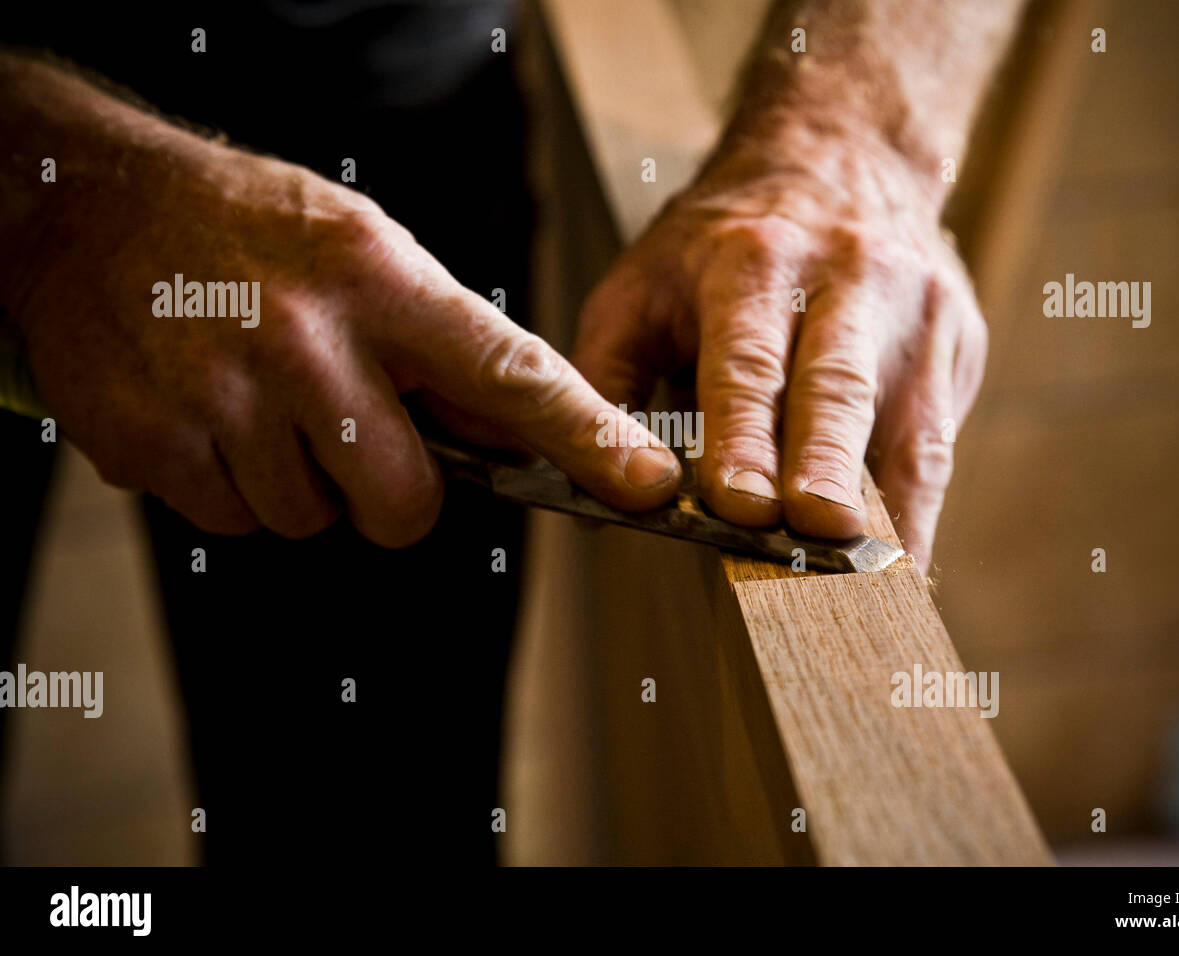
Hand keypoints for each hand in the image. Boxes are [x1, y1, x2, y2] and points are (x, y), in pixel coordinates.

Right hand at [8, 121, 680, 545]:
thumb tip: (524, 441)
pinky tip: (213, 417)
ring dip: (302, 484)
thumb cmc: (252, 233)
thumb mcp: (366, 252)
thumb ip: (442, 347)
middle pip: (403, 503)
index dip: (587, 439)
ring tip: (265, 403)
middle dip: (392, 495)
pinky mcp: (156, 444)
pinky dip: (234, 488)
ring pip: (311, 520)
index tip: (647, 487)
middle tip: (356, 438)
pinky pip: (235, 522)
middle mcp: (309, 339)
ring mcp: (225, 396)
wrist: (92, 209)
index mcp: (383, 282)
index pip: (510, 373)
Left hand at [573, 135, 986, 571]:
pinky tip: (902, 567)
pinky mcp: (956, 346)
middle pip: (838, 386)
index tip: (739, 506)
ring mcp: (915, 312)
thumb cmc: (724, 243)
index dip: (743, 436)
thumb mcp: (644, 283)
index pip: (746, 360)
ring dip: (890, 509)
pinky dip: (921, 511)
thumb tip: (598, 496)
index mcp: (753, 262)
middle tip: (818, 532)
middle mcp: (846, 279)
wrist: (845, 156)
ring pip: (906, 424)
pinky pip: (938, 441)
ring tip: (874, 584)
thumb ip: (609, 381)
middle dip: (827, 466)